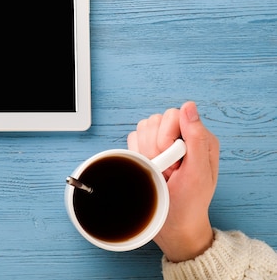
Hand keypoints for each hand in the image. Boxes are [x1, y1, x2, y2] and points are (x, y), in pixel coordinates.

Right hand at [127, 101, 218, 261]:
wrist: (171, 224)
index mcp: (199, 139)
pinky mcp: (146, 150)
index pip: (174, 115)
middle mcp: (181, 137)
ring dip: (145, 152)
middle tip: (166, 171)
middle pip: (155, 121)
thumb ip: (197, 138)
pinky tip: (147, 168)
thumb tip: (189, 106)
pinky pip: (132, 139)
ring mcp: (162, 143)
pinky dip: (136, 155)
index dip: (167, 137)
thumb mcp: (199, 173)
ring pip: (142, 128)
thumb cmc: (190, 202)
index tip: (172, 160)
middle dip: (154, 148)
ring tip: (157, 171)